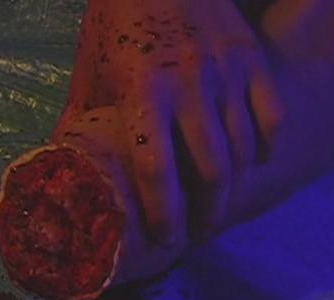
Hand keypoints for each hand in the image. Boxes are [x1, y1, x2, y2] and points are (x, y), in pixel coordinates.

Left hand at [56, 0, 283, 242]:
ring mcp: (227, 71)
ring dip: (235, 190)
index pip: (158, 168)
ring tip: (220, 212)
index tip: (164, 240)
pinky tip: (255, 166)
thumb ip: (81, 122)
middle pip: (211, 170)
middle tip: (199, 237)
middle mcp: (191, 84)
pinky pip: (272, 114)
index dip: (163, 212)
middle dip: (207, 213)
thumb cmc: (114, 24)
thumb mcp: (90, 73)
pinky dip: (267, 147)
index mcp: (144, 91)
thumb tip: (61, 170)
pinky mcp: (251, 57)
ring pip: (244, 149)